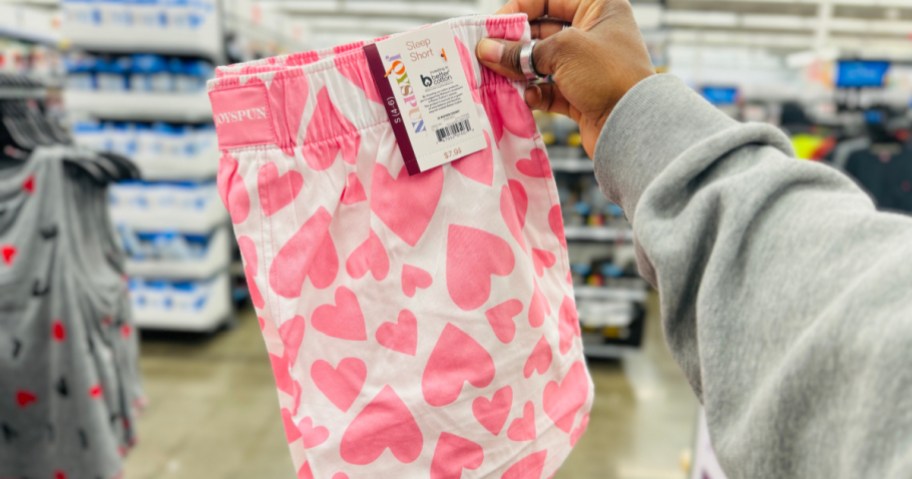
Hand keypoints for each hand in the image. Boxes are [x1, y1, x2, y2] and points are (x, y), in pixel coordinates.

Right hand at [476, 0, 654, 155]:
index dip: (518, 9)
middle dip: (514, 44)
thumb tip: (486, 49)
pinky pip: (549, 90)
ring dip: (520, 70)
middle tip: (487, 54)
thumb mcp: (562, 51)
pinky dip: (535, 93)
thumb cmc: (608, 75)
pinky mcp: (581, 96)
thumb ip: (521, 50)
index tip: (493, 27)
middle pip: (542, 31)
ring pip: (542, 62)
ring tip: (498, 75)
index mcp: (599, 7)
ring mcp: (587, 67)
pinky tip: (527, 97)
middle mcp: (594, 34)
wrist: (633, 126)